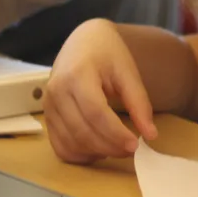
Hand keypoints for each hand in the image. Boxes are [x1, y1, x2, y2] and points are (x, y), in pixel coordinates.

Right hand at [44, 19, 158, 164]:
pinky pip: (59, 146)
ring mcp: (48, 106)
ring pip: (70, 143)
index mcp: (77, 75)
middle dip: (109, 146)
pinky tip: (98, 149)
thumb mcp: (127, 72)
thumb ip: (139, 103)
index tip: (136, 145)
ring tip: (117, 148)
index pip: (95, 112)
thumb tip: (150, 135)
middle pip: (82, 131)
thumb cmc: (107, 53)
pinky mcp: (47, 116)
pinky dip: (79, 155)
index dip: (115, 133)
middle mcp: (56, 91)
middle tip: (131, 149)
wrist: (83, 41)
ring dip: (96, 153)